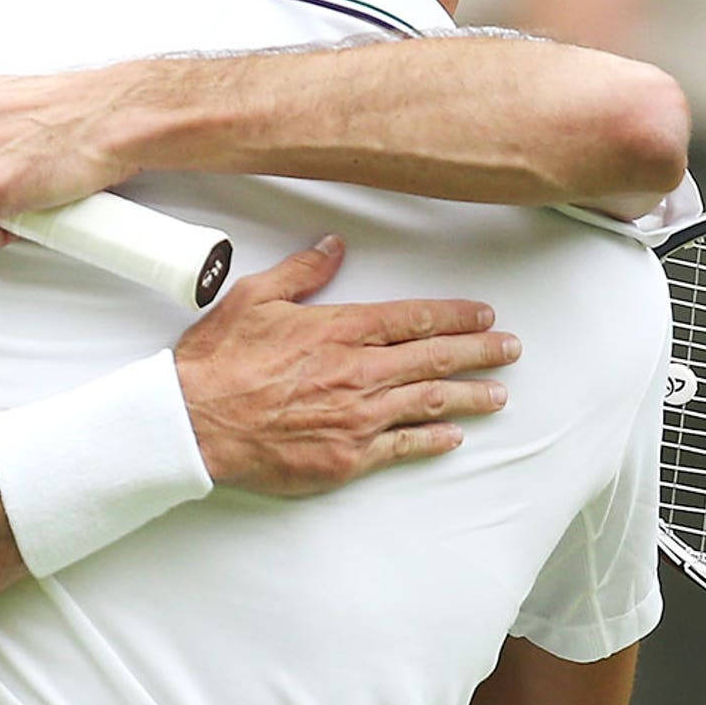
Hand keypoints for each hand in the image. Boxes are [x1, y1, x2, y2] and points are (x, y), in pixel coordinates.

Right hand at [175, 236, 519, 495]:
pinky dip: (432, 440)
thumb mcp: (254, 298)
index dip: (453, 315)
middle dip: (479, 351)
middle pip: (433, 359)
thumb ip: (301, 273)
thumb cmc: (219, 361)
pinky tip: (452, 437)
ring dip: (469, 395)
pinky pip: (402, 447)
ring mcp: (356, 418)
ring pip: (428, 403)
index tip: (484, 314)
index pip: (412, 318)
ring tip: (499, 393)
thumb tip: (333, 247)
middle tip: (512, 348)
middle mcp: (358, 372)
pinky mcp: (347, 457)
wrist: (194, 423)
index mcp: (339, 329)